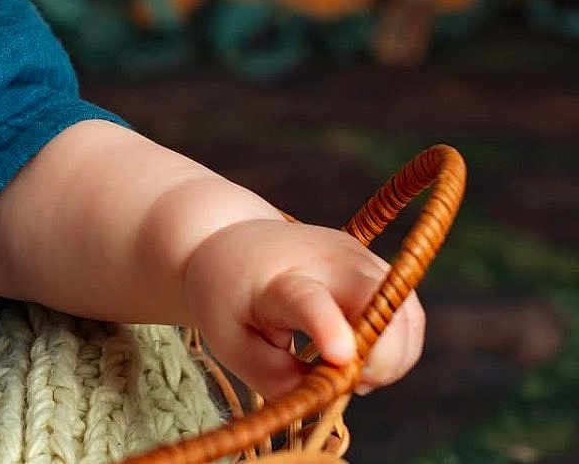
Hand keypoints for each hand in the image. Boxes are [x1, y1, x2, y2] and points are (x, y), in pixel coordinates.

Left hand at [183, 218, 425, 398]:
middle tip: (350, 382)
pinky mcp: (375, 264)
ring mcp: (357, 256)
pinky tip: (363, 356)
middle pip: (378, 305)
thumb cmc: (230, 299)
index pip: (308, 301)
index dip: (328, 328)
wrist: (235, 244)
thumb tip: (327, 395)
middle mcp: (324, 260)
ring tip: (348, 370)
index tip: (340, 356)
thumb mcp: (232, 344)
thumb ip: (275, 378)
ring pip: (405, 314)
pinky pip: (408, 313)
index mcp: (278, 281)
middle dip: (384, 358)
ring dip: (392, 358)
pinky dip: (398, 346)